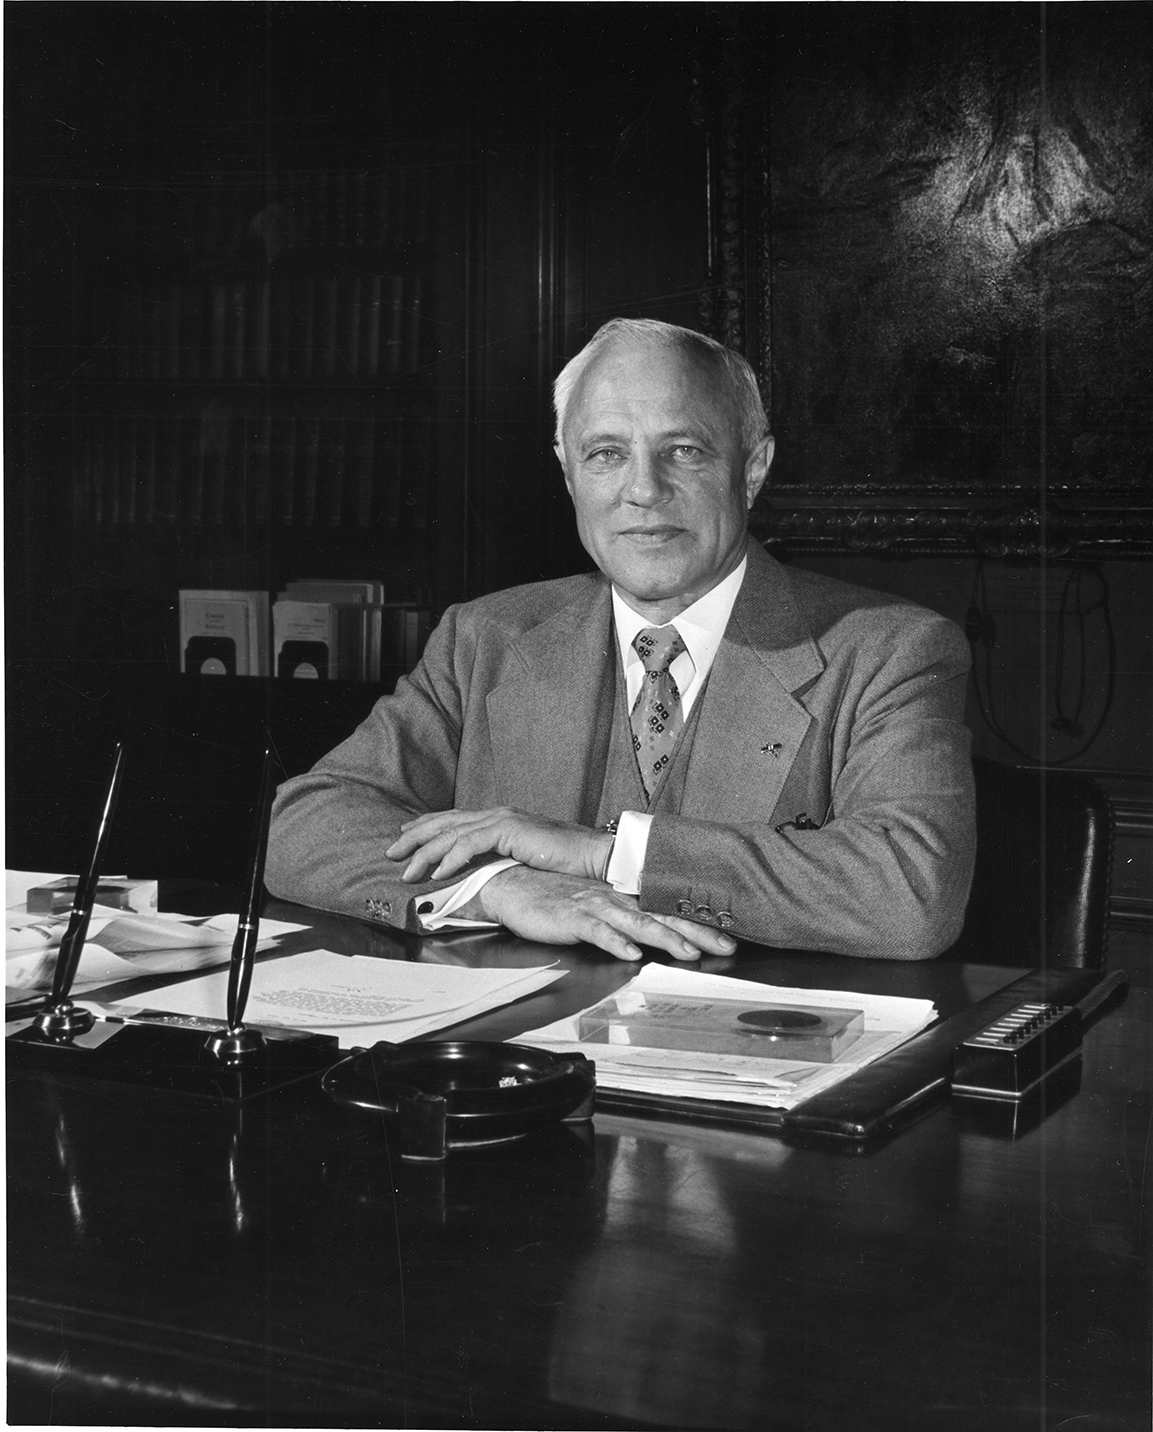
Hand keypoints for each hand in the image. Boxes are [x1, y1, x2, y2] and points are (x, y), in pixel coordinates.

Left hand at [386, 807, 610, 883]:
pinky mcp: (510, 830)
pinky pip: (471, 844)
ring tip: (406, 870)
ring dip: (426, 853)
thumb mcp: (524, 859)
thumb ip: (500, 859)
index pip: (455, 820)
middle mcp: (497, 813)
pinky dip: (451, 858)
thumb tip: (480, 874)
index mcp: (500, 818)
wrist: (593, 855)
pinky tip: (437, 872)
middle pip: (446, 822)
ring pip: (452, 833)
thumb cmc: (565, 862)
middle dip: (415, 837)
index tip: (405, 837)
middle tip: (391, 852)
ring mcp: (503, 819)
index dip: (428, 827)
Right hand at [473, 866, 737, 963]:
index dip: (698, 921)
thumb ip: (621, 918)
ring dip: (663, 937)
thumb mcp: (592, 907)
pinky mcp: (569, 916)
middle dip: (697, 931)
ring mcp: (592, 905)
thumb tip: (651, 935)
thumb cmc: (551, 898)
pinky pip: (595, 930)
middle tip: (728, 945)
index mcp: (621, 896)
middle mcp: (612, 898)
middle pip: (661, 914)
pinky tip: (630, 953)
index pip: (666, 908)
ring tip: (688, 953)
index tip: (729, 935)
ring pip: (635, 921)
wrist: (511, 884)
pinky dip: (614, 941)